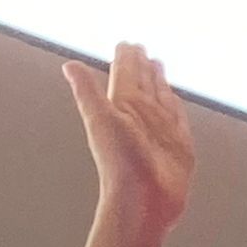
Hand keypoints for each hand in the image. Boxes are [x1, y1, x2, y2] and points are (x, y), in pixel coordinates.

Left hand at [64, 43, 194, 235]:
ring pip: (159, 97)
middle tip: (141, 48)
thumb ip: (88, 92)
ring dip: (157, 80)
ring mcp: (159, 130)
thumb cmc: (120, 166)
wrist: (141, 203)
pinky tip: (172, 97)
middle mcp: (141, 117)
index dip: (126, 58)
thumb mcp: (101, 120)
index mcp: (123, 107)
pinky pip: (176, 117)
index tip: (126, 44)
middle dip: (141, 65)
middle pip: (142, 83)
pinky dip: (174, 105)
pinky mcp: (178, 145)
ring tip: (157, 63)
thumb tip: (69, 67)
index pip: (124, 74)